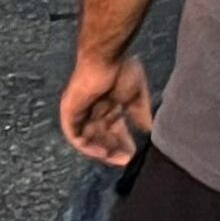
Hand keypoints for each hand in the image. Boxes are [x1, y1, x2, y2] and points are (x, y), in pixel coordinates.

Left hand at [61, 51, 153, 165]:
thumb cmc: (121, 71)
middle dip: (115, 150)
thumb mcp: (136, 96)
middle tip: (127, 160)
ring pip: (90, 139)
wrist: (105, 60)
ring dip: (103, 151)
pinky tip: (102, 153)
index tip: (135, 154)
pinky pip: (76, 136)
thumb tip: (149, 130)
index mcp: (108, 106)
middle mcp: (93, 112)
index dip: (124, 142)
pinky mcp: (70, 114)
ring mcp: (80, 113)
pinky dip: (88, 146)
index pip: (115, 129)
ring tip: (117, 159)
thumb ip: (140, 114)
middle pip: (102, 137)